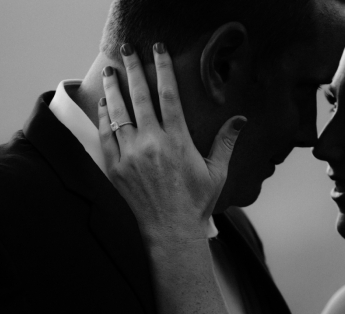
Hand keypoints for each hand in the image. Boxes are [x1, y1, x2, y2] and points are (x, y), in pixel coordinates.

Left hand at [98, 42, 246, 242]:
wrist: (170, 233)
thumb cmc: (196, 204)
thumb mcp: (217, 173)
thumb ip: (225, 142)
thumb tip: (240, 120)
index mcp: (177, 141)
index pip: (168, 95)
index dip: (162, 69)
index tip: (158, 50)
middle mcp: (151, 144)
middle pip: (140, 97)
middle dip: (132, 69)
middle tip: (126, 50)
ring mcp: (130, 155)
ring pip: (118, 113)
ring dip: (113, 89)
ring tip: (110, 71)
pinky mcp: (115, 168)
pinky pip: (106, 136)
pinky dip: (104, 117)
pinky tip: (104, 105)